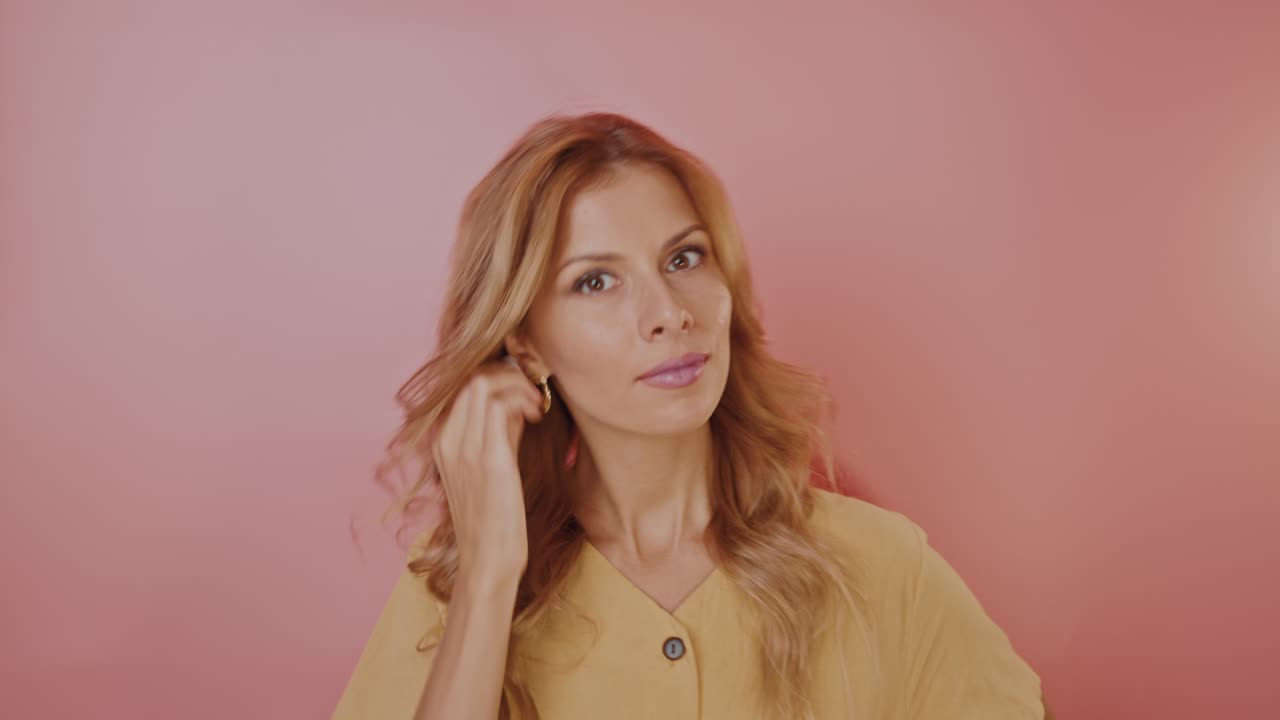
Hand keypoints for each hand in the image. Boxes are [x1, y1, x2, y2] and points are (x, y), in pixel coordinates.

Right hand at [430, 356, 544, 587]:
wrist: (487, 561)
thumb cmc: (493, 518)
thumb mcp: (488, 468)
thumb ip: (498, 434)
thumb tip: (517, 404)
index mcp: (442, 442)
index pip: (463, 387)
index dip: (496, 378)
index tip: (522, 389)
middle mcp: (447, 441)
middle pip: (471, 378)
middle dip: (508, 374)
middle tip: (534, 391)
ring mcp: (464, 449)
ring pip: (484, 385)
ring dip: (518, 385)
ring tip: (537, 404)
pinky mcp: (489, 459)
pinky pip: (501, 406)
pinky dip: (523, 400)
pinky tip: (538, 415)